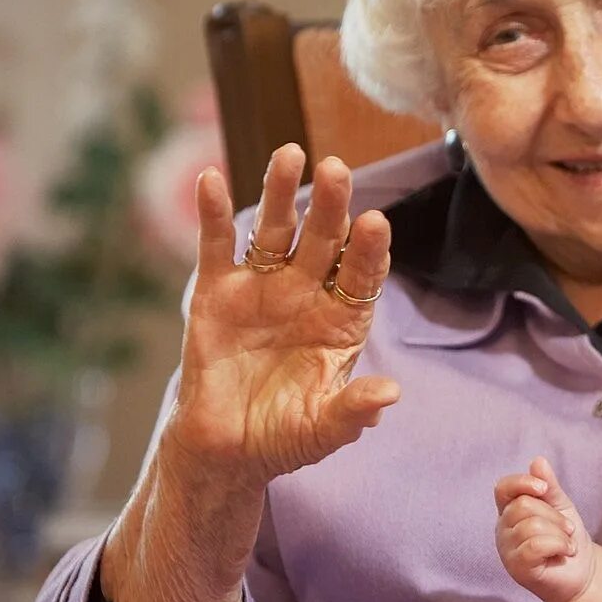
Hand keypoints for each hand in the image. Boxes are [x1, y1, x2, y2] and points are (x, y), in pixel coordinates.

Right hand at [171, 145, 400, 494]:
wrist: (225, 448)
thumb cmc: (283, 437)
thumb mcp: (322, 431)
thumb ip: (353, 411)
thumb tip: (391, 395)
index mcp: (342, 320)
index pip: (363, 276)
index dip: (369, 251)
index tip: (376, 223)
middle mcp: (308, 293)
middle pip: (324, 240)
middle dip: (331, 205)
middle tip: (337, 168)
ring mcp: (263, 287)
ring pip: (276, 230)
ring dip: (282, 192)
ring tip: (290, 153)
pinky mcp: (217, 291)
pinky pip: (217, 245)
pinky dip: (212, 214)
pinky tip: (211, 178)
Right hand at [494, 457, 594, 601]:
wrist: (583, 572)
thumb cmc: (567, 538)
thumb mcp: (561, 506)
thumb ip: (548, 485)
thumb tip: (537, 460)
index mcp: (510, 510)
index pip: (503, 487)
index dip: (522, 483)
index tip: (544, 488)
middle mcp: (503, 529)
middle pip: (523, 505)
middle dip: (554, 515)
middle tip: (568, 529)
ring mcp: (507, 549)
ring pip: (532, 525)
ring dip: (560, 533)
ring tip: (567, 544)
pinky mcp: (517, 568)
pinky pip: (535, 545)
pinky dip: (558, 545)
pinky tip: (565, 552)